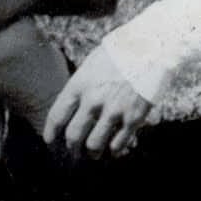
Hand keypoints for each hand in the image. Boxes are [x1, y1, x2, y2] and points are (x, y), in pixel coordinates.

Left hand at [43, 43, 153, 158]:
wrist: (150, 47)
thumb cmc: (119, 52)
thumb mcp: (91, 65)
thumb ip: (81, 86)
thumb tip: (72, 105)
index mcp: (79, 84)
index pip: (57, 116)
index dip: (51, 132)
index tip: (50, 140)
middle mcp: (92, 100)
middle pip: (73, 135)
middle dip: (72, 147)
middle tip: (74, 150)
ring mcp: (113, 111)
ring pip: (94, 145)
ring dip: (92, 153)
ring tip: (93, 154)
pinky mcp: (133, 118)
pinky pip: (118, 144)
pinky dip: (114, 152)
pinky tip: (113, 151)